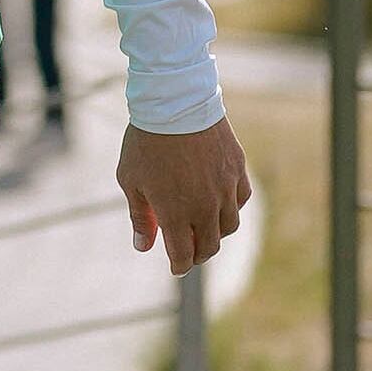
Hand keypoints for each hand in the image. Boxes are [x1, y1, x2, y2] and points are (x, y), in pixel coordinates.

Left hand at [116, 119, 253, 275]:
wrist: (175, 103)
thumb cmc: (145, 142)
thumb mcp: (130, 180)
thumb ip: (140, 216)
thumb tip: (144, 247)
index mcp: (175, 213)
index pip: (183, 254)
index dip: (178, 265)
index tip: (174, 267)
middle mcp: (205, 206)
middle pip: (209, 246)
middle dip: (198, 254)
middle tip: (188, 252)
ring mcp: (225, 188)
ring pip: (229, 226)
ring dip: (216, 233)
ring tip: (203, 228)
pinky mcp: (237, 170)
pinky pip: (240, 200)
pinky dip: (231, 208)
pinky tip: (219, 203)